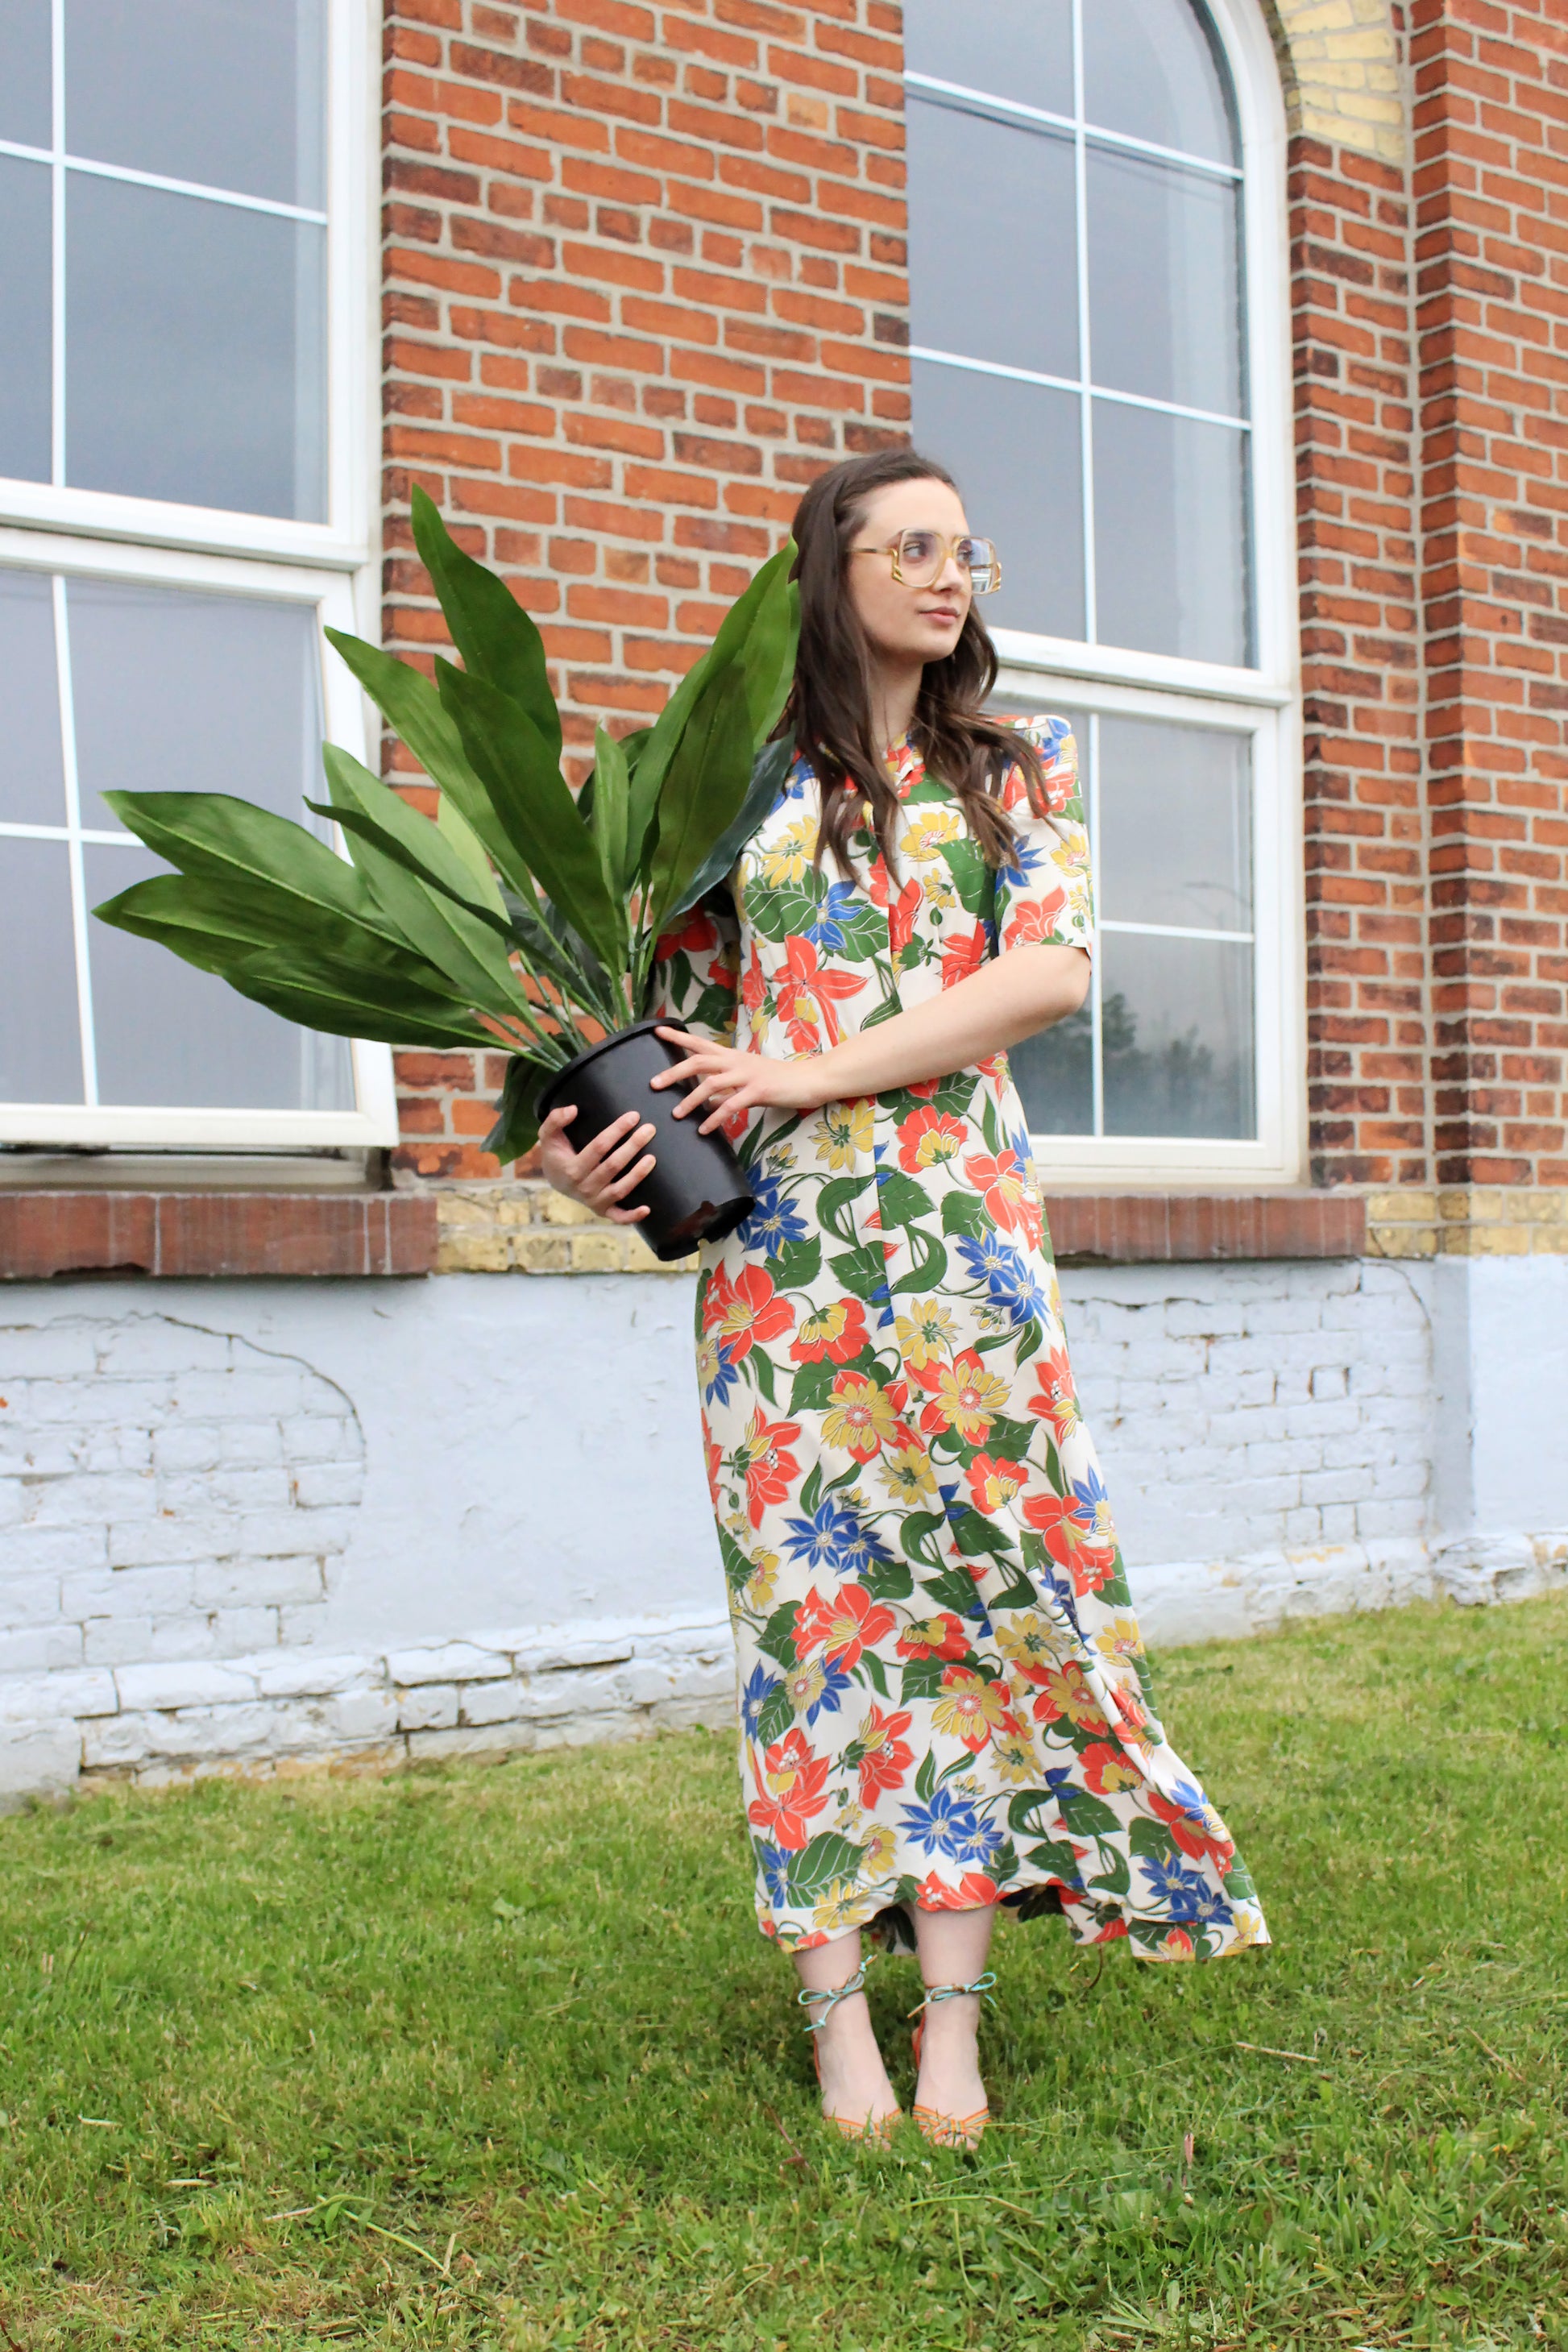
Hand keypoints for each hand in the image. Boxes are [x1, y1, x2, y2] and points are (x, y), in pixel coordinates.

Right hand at [536, 1102, 655, 1222]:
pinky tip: (647, 1209)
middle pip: (613, 1166)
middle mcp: (583, 1187)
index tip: (633, 1116)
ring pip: (620, 1189)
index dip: (617, 1131)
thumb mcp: (548, 1135)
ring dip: (638, 1175)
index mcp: (571, 1168)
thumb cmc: (556, 1153)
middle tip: (650, 1130)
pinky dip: (632, 1216)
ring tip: (652, 1158)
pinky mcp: (603, 1210)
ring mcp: (594, 1201)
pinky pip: (618, 1217)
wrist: (555, 1180)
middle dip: (633, 1146)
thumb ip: (555, 1120)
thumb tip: (573, 1109)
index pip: (599, 1147)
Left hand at [651, 1028, 830, 1132]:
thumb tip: (704, 1102)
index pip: (700, 1043)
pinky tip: (705, 1129)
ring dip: (691, 1099)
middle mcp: (736, 1062)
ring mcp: (747, 1075)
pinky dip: (715, 1117)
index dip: (678, 1037)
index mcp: (732, 1057)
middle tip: (654, 1083)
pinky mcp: (758, 1091)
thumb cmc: (778, 1080)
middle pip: (699, 1061)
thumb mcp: (747, 1081)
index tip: (657, 1030)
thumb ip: (724, 1089)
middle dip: (674, 1071)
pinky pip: (731, 1105)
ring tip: (677, 1114)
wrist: (809, 1080)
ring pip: (711, 1083)